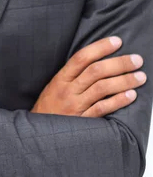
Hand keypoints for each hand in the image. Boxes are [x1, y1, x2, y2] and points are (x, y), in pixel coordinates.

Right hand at [30, 36, 146, 116]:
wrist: (37, 135)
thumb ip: (72, 75)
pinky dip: (118, 101)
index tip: (117, 41)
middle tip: (136, 60)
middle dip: (119, 63)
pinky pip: (103, 109)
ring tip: (140, 76)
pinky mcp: (83, 121)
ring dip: (124, 81)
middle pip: (96, 71)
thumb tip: (97, 60)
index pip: (82, 57)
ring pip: (102, 88)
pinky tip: (131, 95)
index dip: (100, 47)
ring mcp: (75, 106)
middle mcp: (68, 90)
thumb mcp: (54, 87)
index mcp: (61, 78)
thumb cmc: (48, 108)